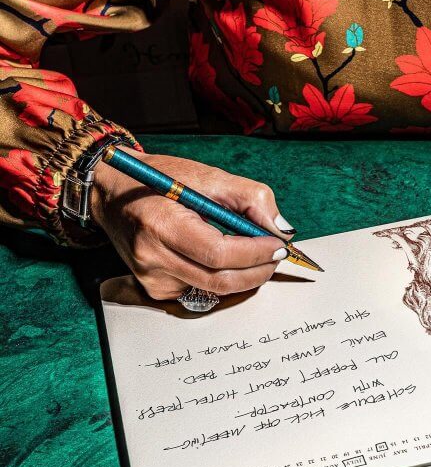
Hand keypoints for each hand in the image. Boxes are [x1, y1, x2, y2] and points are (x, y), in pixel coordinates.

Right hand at [91, 149, 293, 299]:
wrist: (113, 192)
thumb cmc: (161, 179)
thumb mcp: (209, 176)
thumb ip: (251, 199)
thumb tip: (280, 230)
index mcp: (162, 225)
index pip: (219, 254)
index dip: (255, 253)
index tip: (279, 246)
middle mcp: (152, 257)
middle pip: (220, 281)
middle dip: (257, 271)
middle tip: (276, 256)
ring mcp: (151, 277)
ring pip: (214, 290)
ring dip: (243, 276)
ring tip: (255, 254)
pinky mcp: (154, 288)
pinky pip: (199, 290)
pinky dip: (220, 278)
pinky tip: (220, 259)